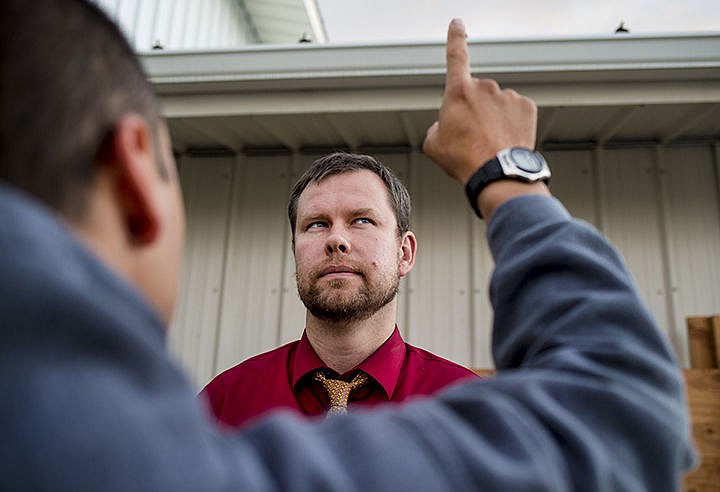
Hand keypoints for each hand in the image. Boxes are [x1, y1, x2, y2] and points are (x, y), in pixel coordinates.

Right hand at [423, 19, 537, 185]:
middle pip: (477, 93)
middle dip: (474, 109)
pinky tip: (505, 139)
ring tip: (489, 142)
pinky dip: (511, 123)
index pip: (456, 56)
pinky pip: (515, 111)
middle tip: (472, 136)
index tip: (457, 24)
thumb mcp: (433, 144)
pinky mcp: (527, 106)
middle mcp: (485, 87)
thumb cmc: (463, 159)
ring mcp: (508, 96)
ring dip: (493, 118)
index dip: (455, 38)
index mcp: (458, 92)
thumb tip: (445, 125)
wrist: (496, 173)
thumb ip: (437, 126)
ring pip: (497, 103)